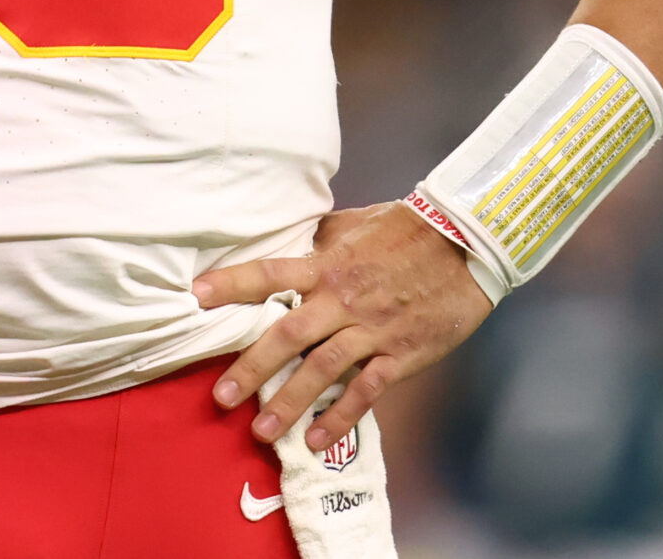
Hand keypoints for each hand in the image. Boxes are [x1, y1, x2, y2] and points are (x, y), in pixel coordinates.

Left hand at [193, 201, 493, 450]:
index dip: (232, 284)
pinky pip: (366, 390)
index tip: (196, 297)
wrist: (467, 243)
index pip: (271, 273)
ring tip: (261, 431)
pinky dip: (341, 416)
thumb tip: (295, 238)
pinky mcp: (400, 353)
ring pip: (322, 369)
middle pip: (288, 334)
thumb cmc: (409, 229)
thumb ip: (322, 238)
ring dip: (289, 402)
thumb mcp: (357, 223)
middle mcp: (343, 299)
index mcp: (329, 265)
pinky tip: (317, 439)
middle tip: (220, 397)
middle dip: (251, 367)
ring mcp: (372, 329)